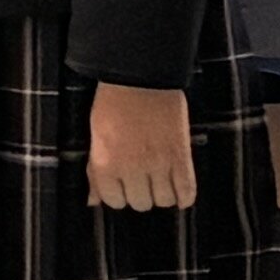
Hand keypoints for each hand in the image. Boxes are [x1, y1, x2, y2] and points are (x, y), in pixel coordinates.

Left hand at [86, 80, 195, 211]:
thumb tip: (92, 200)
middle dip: (140, 193)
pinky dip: (184, 196)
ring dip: (162, 193)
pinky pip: (186, 191)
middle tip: (141, 177)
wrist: (142, 75)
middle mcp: (132, 168)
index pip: (113, 201)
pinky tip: (179, 190)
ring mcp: (159, 164)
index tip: (122, 184)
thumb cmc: (115, 101)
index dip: (118, 193)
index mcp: (106, 163)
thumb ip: (94, 172)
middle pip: (140, 203)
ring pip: (163, 201)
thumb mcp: (96, 136)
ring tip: (160, 179)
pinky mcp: (181, 157)